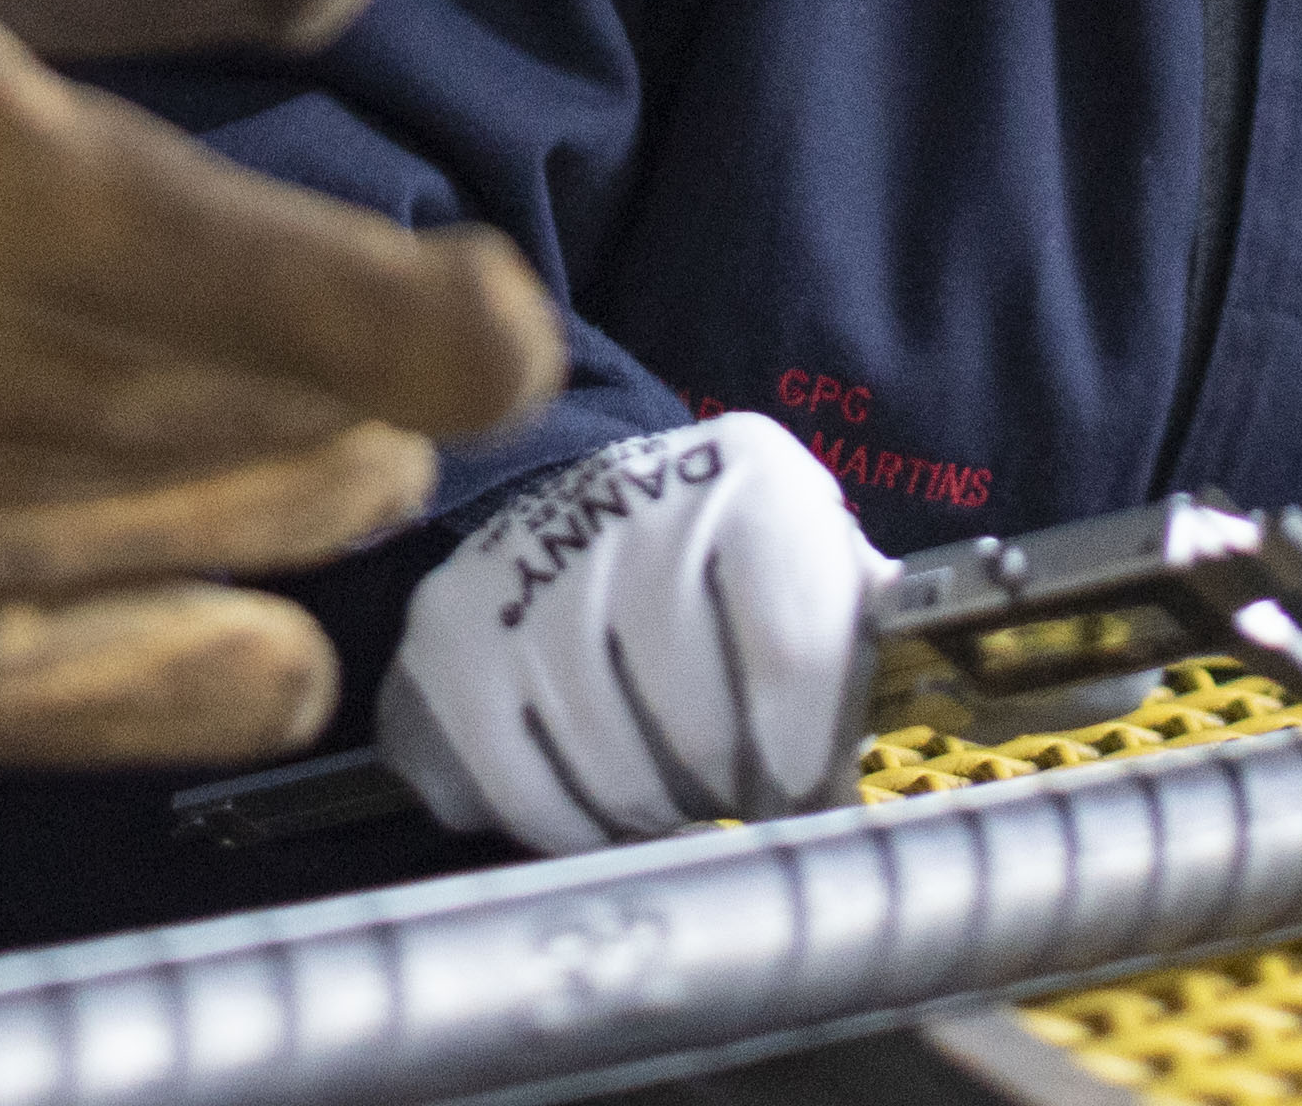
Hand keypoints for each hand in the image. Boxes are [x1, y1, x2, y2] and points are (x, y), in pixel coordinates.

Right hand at [0, 0, 563, 767]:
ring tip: (344, 469)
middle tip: (414, 359)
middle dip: (355, 407)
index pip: (290, 303)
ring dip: (270, 516)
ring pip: (131, 554)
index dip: (437, 320)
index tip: (492, 302)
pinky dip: (153, 682)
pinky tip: (266, 661)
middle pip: (226, 439)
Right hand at [380, 417, 890, 850]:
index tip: (804, 793)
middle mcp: (629, 498)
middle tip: (739, 800)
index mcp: (751, 477)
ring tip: (678, 801)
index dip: (803, 747)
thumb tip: (844, 798)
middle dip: (728, 788)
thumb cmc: (736, 572)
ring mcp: (525, 563)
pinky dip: (572, 825)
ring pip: (608, 763)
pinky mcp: (446, 628)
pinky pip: (521, 786)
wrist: (596, 512)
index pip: (787, 642)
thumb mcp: (817, 578)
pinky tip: (603, 807)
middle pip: (692, 717)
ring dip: (655, 814)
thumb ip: (855, 662)